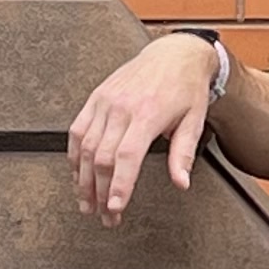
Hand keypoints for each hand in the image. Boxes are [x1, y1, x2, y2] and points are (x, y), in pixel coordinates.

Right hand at [66, 36, 217, 222]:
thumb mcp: (194, 120)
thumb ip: (183, 154)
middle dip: (101, 193)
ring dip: (83, 180)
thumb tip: (181, 182)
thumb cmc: (185, 87)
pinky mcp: (96, 98)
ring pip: (86, 147)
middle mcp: (122, 107)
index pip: (126, 156)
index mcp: (148, 113)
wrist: (174, 53)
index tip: (115, 208)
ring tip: (87, 203)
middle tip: (105, 216)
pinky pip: (78, 130)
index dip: (118, 185)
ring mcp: (105, 101)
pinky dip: (75, 156)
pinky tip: (78, 174)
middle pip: (103, 157)